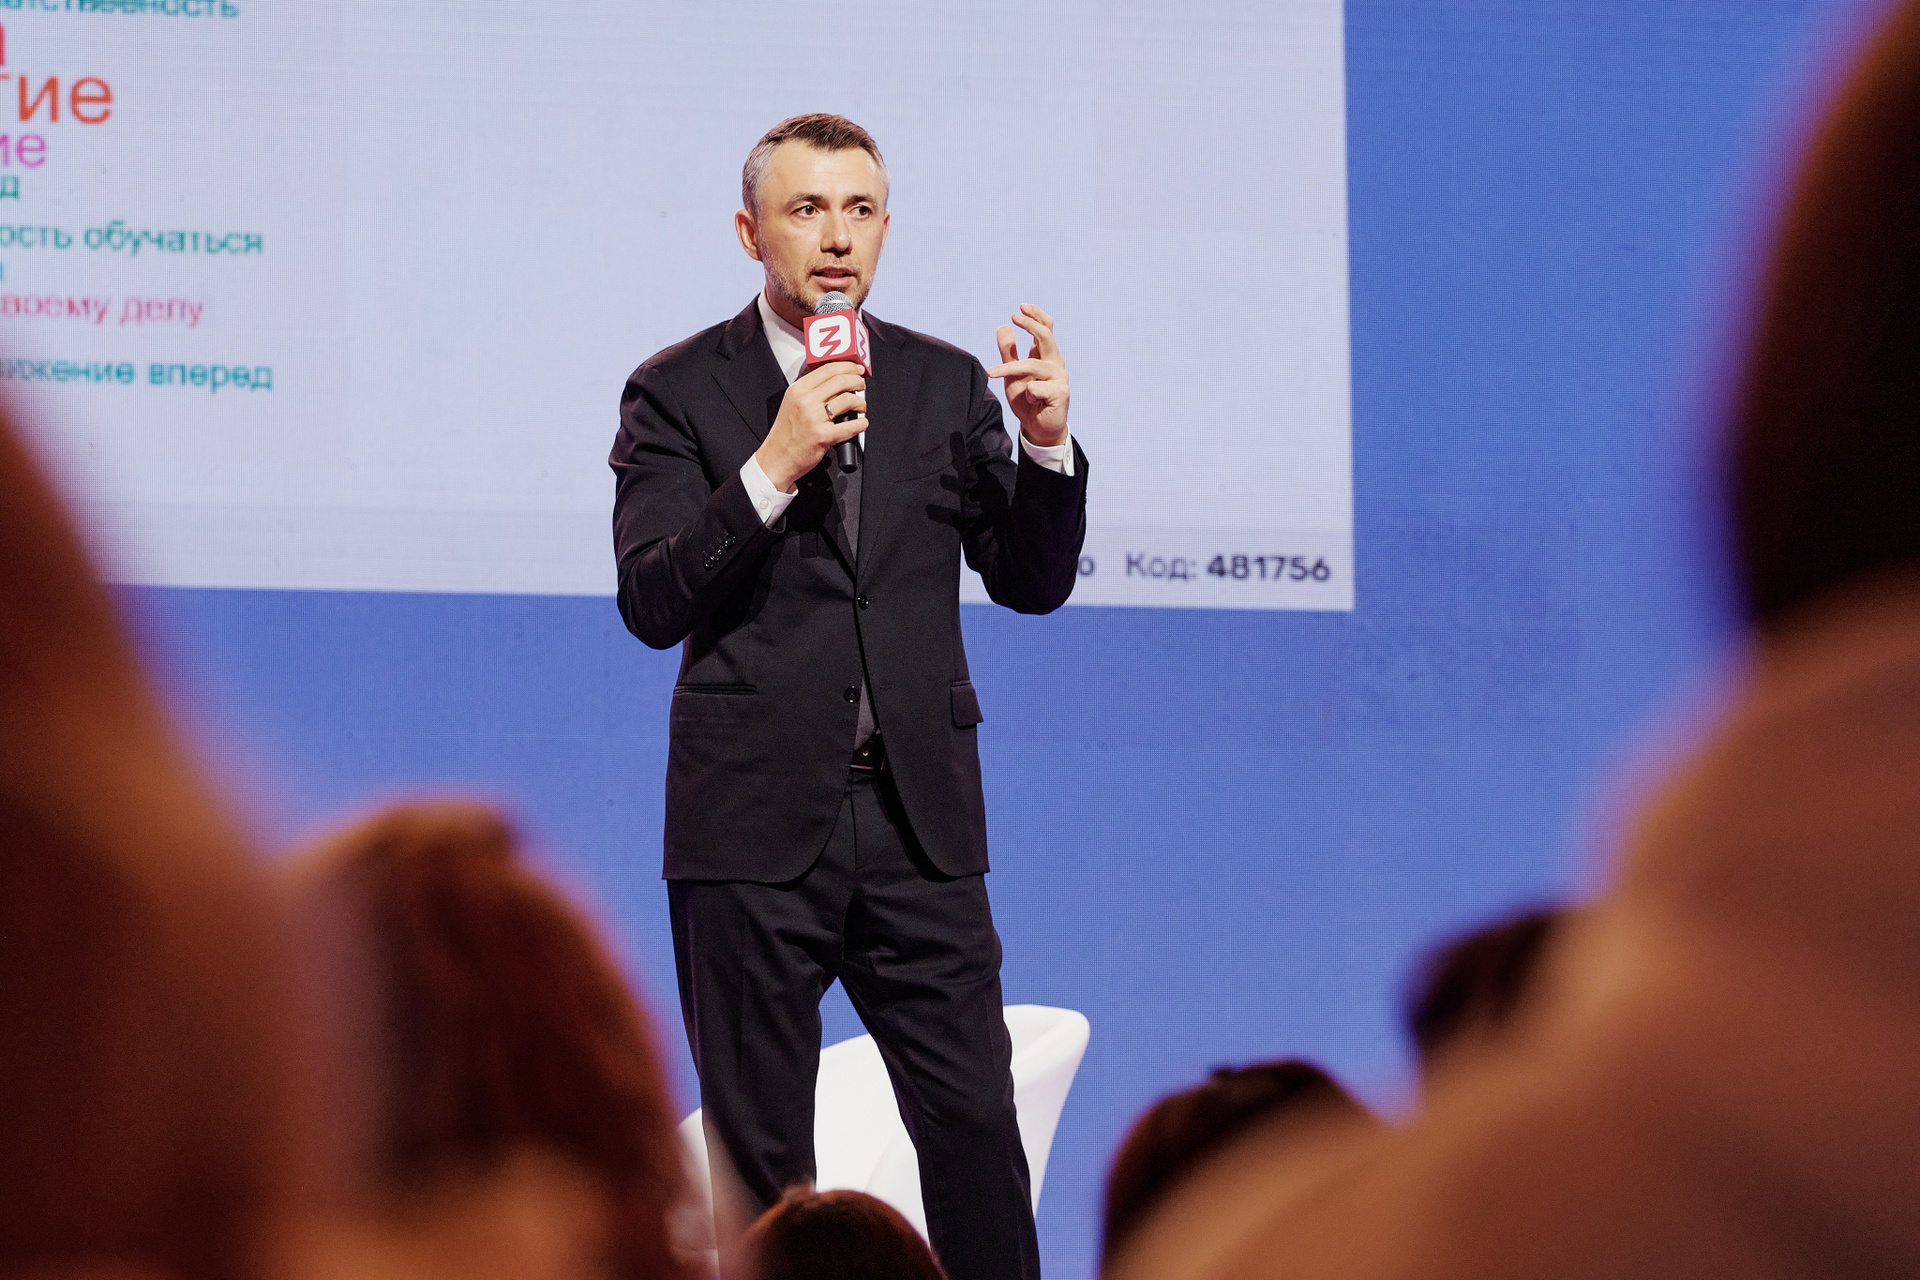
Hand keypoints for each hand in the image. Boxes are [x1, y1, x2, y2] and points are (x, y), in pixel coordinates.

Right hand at [754, 360, 867, 491]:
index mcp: (797, 390)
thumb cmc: (786, 434)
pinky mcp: (822, 436)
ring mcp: (813, 419)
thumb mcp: (791, 404)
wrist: (777, 458)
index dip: (847, 366)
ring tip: (861, 407)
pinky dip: (861, 423)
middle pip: (840, 381)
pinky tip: (862, 423)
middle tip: (862, 385)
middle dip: (857, 381)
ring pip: (847, 400)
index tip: (856, 369)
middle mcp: (805, 401)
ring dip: (860, 402)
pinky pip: (850, 426)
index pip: (827, 369)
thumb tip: (835, 381)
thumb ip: (809, 391)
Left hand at [987, 304, 1068, 448]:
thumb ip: (1008, 352)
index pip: (1046, 328)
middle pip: (1046, 335)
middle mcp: (1055, 363)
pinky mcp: (1061, 392)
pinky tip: (1031, 399)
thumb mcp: (1012, 374)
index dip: (1035, 315)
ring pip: (1032, 364)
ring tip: (993, 373)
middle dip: (1030, 324)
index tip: (1020, 308)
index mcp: (1045, 356)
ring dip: (1010, 368)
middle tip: (1014, 315)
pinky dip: (1028, 392)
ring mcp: (1060, 377)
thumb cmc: (1027, 400)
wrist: (1037, 428)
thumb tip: (1003, 326)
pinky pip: (1037, 387)